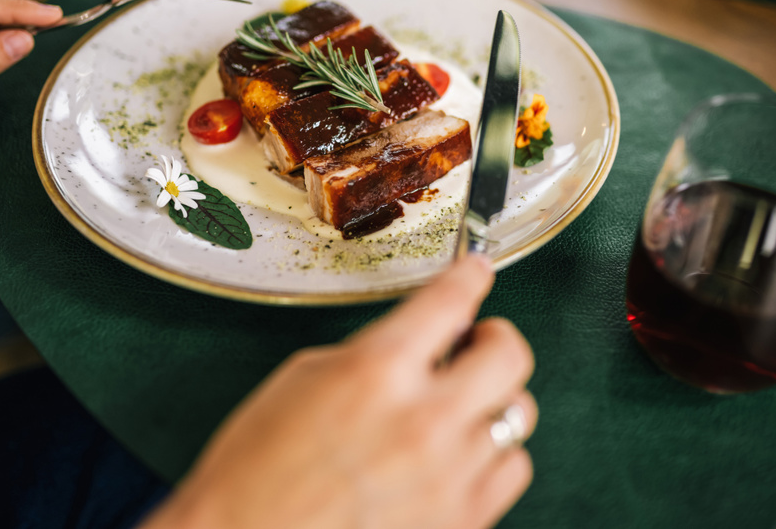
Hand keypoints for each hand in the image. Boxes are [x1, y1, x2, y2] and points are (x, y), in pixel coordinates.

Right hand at [143, 255, 537, 528]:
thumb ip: (375, 354)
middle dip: (495, 336)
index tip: (477, 272)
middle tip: (476, 341)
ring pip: (518, 413)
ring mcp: (449, 473)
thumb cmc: (257, 471)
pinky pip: (513, 468)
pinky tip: (463, 452)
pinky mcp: (462, 518)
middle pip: (509, 354)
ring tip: (463, 404)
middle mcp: (423, 419)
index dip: (471, 276)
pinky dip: (494, 454)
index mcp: (377, 370)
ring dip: (491, 399)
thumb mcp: (305, 379)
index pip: (451, 300)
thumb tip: (421, 343)